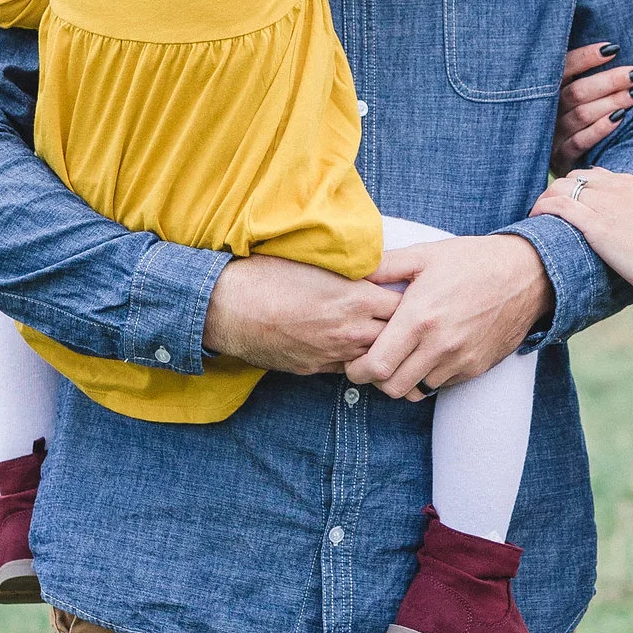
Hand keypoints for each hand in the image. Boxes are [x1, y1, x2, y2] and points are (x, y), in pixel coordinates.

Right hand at [203, 254, 403, 374]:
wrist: (228, 306)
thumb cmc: (267, 275)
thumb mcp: (316, 264)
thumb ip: (350, 273)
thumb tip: (370, 273)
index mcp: (356, 299)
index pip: (402, 305)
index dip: (404, 300)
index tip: (400, 295)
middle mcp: (350, 331)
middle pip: (395, 336)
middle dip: (397, 328)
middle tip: (393, 317)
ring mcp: (333, 353)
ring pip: (371, 356)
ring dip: (374, 345)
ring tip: (370, 332)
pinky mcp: (314, 368)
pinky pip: (345, 367)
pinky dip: (349, 357)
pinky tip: (341, 343)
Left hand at [354, 233, 554, 399]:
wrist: (527, 275)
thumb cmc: (472, 261)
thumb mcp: (425, 255)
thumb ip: (384, 266)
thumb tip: (352, 270)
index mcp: (420, 318)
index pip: (376, 366)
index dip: (357, 369)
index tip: (353, 360)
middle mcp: (439, 345)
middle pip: (392, 387)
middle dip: (375, 379)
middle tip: (372, 362)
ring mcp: (460, 360)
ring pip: (416, 391)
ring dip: (402, 379)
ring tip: (400, 357)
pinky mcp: (475, 368)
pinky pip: (440, 385)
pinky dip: (427, 376)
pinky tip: (427, 354)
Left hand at [528, 167, 632, 303]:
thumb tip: (625, 206)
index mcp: (630, 184)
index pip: (592, 174)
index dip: (574, 187)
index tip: (565, 202)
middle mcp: (616, 188)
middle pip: (573, 178)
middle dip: (556, 191)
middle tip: (546, 211)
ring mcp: (606, 205)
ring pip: (562, 188)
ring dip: (545, 199)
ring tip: (536, 215)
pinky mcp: (598, 226)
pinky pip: (560, 206)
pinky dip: (543, 207)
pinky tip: (534, 216)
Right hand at [552, 39, 632, 171]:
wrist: (558, 170)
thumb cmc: (572, 120)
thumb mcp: (570, 95)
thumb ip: (582, 76)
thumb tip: (614, 49)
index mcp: (545, 91)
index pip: (563, 68)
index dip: (587, 57)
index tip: (614, 49)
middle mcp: (544, 112)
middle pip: (577, 92)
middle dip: (610, 81)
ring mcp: (550, 136)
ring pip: (581, 114)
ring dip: (612, 102)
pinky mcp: (559, 158)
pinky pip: (580, 142)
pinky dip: (600, 129)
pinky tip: (620, 118)